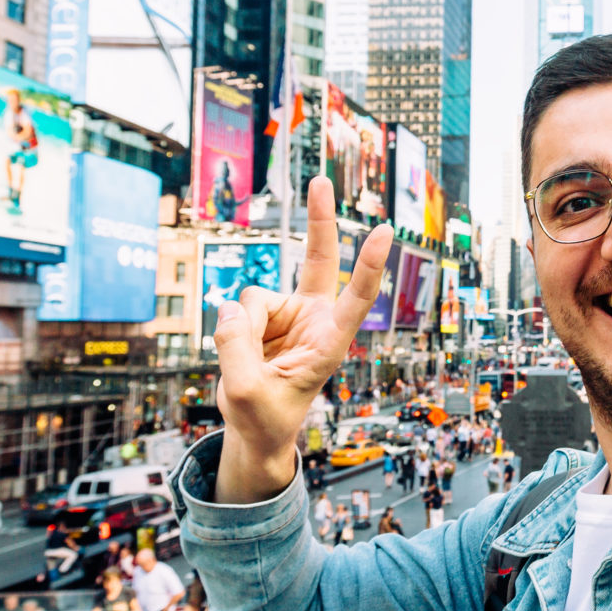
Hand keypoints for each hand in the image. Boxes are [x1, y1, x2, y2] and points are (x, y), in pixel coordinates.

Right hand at [214, 177, 392, 502]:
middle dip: (319, 220)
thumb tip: (228, 307)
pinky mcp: (261, 317)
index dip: (368, 265)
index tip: (383, 231)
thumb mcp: (246, 393)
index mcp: (329, 342)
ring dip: (240, 330)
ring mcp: (286, 315)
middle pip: (319, 261)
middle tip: (321, 182)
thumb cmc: (265, 417)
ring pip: (253, 298)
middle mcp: (312, 320)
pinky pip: (235, 309)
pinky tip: (240, 354)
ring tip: (248, 366)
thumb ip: (236, 349)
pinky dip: (230, 331)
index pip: (356, 298)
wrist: (255, 428)